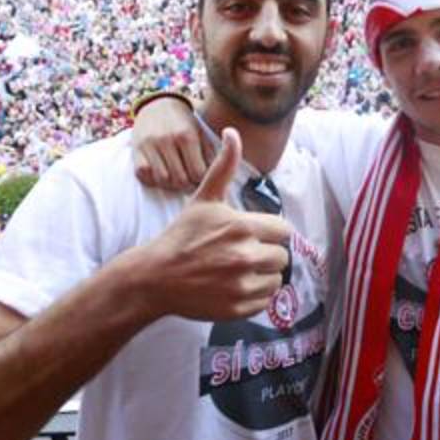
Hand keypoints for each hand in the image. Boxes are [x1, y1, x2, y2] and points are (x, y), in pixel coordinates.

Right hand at [123, 129, 290, 321]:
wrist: (156, 276)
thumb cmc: (181, 235)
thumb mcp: (204, 198)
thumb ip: (224, 166)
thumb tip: (232, 131)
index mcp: (242, 227)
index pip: (284, 230)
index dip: (270, 232)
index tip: (254, 235)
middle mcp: (245, 256)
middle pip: (281, 256)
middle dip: (266, 254)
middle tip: (242, 254)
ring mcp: (241, 284)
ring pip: (276, 280)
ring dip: (263, 276)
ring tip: (239, 271)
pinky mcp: (237, 307)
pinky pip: (265, 301)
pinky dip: (255, 296)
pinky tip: (234, 287)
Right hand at [132, 96, 212, 191]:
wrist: (157, 106)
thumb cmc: (184, 124)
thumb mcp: (201, 133)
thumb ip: (210, 154)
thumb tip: (217, 177)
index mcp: (187, 136)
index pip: (198, 172)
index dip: (202, 180)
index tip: (202, 179)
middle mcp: (167, 140)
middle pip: (180, 179)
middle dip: (187, 185)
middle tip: (189, 182)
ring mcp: (150, 145)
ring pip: (162, 180)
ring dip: (170, 184)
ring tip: (176, 179)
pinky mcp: (136, 150)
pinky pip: (143, 175)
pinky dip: (152, 179)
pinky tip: (161, 174)